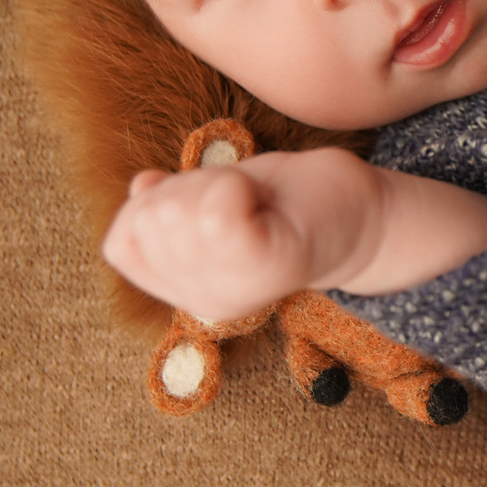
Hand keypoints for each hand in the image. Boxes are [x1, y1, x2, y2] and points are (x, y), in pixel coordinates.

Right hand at [101, 148, 381, 326]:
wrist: (364, 214)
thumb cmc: (288, 199)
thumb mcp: (214, 194)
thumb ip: (170, 199)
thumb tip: (141, 187)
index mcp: (184, 293)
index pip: (122, 238)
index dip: (161, 201)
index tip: (217, 204)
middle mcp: (202, 304)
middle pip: (149, 216)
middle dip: (191, 186)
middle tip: (246, 201)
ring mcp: (232, 292)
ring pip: (177, 206)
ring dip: (218, 182)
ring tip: (258, 202)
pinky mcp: (265, 267)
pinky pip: (215, 208)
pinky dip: (237, 185)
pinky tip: (264, 200)